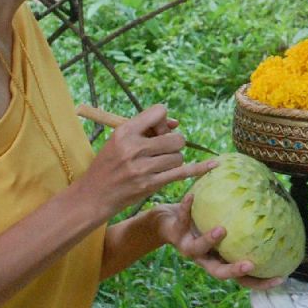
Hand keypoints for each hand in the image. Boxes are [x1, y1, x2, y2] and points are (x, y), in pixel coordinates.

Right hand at [76, 104, 196, 217]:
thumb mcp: (118, 140)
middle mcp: (134, 148)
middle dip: (173, 143)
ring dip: (174, 160)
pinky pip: (182, 173)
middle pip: (175, 138)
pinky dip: (199, 168)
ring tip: (158, 164)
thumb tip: (176, 124)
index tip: (156, 131)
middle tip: (161, 150)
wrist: (93, 196)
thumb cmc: (108, 165)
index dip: (163, 121)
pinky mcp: (150, 185)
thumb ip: (146, 128)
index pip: (159, 112)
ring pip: (178, 156)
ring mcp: (143, 168)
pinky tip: (214, 164)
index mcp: (124, 132)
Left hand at [159, 194, 284, 289]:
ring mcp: (189, 248)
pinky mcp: (175, 233)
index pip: (242, 278)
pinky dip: (186, 208)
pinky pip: (182, 219)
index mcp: (220, 261)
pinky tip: (191, 196)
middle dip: (234, 271)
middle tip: (251, 265)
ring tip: (221, 230)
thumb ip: (244, 226)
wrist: (168, 223)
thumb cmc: (202, 224)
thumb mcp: (224, 226)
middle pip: (219, 273)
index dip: (260, 282)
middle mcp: (205, 259)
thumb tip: (280, 211)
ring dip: (210, 241)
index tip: (280, 278)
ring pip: (198, 250)